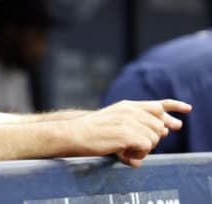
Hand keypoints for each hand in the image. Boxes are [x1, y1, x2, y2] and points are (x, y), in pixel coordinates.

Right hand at [70, 99, 191, 167]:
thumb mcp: (115, 121)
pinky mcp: (126, 133)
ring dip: (143, 150)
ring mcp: (128, 121)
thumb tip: (166, 131)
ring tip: (125, 152)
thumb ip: (138, 123)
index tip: (187, 109)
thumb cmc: (92, 131)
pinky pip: (146, 148)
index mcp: (127, 105)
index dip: (174, 107)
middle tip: (132, 147)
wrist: (73, 133)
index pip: (157, 104)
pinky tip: (124, 155)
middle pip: (159, 127)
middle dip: (151, 141)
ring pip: (154, 138)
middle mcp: (130, 110)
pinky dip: (137, 156)